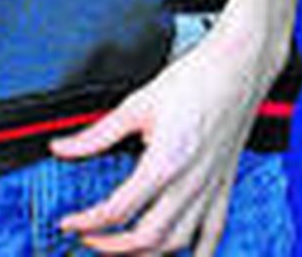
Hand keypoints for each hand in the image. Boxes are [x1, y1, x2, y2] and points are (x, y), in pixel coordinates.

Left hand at [52, 23, 278, 255]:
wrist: (238, 64)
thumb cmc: (196, 78)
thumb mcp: (138, 103)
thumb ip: (97, 133)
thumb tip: (63, 147)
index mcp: (164, 162)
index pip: (117, 211)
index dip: (87, 222)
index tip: (70, 222)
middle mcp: (189, 182)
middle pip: (145, 238)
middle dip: (110, 247)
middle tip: (90, 238)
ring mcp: (210, 187)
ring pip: (176, 243)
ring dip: (146, 254)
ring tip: (124, 248)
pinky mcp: (225, 184)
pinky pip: (214, 233)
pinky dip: (198, 255)